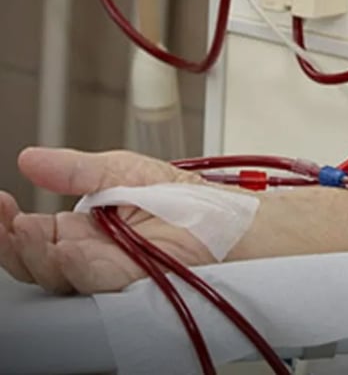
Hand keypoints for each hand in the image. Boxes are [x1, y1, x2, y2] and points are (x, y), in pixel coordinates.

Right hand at [0, 148, 211, 294]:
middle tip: (4, 222)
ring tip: (23, 231)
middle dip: (13, 244)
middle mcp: (93, 256)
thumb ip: (76, 170)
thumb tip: (29, 158)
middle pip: (38, 262)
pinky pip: (98, 282)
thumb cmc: (186, 200)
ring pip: (59, 277)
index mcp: (86, 231)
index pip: (35, 236)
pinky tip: (66, 250)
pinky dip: (79, 267)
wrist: (229, 218)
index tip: (0, 204)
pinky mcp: (134, 285)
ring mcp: (112, 274)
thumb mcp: (122, 171)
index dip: (10, 225)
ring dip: (37, 256)